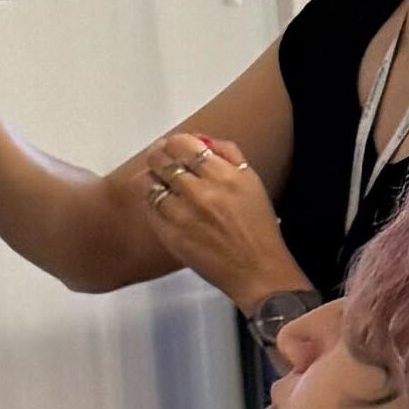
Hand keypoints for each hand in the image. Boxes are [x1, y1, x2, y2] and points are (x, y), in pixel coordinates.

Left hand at [135, 127, 302, 313]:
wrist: (257, 269)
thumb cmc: (258, 228)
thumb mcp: (252, 182)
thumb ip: (229, 154)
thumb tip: (203, 139)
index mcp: (226, 175)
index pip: (185, 145)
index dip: (174, 142)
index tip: (172, 146)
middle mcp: (202, 192)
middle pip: (162, 160)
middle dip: (158, 156)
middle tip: (158, 159)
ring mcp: (183, 214)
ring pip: (150, 183)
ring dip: (150, 178)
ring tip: (155, 180)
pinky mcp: (172, 235)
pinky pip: (150, 208)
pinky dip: (150, 200)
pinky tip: (157, 201)